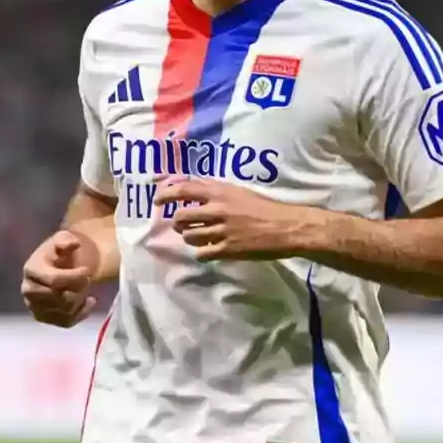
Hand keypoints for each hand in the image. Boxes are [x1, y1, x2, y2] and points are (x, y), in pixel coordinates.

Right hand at [21, 230, 98, 326]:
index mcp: (32, 269)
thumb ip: (66, 240)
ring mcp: (34, 306)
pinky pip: (66, 322)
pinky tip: (88, 301)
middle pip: (61, 298)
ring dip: (80, 299)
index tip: (87, 271)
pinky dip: (81, 313)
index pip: (54, 280)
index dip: (75, 277)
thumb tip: (74, 243)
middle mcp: (28, 290)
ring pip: (65, 311)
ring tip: (84, 288)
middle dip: (79, 288)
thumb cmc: (61, 251)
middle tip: (87, 279)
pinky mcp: (43, 318)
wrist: (58, 264)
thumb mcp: (63, 238)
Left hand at [154, 175, 318, 261]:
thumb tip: (190, 189)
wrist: (285, 227)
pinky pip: (202, 253)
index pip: (184, 189)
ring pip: (189, 236)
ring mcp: (222, 231)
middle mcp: (218, 209)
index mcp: (221, 192)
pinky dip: (202, 252)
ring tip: (196, 236)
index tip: (157, 200)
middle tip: (180, 224)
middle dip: (177, 222)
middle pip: (182, 216)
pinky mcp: (227, 249)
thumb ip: (215, 191)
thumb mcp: (238, 192)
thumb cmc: (264, 207)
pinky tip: (209, 249)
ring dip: (188, 237)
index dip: (166, 194)